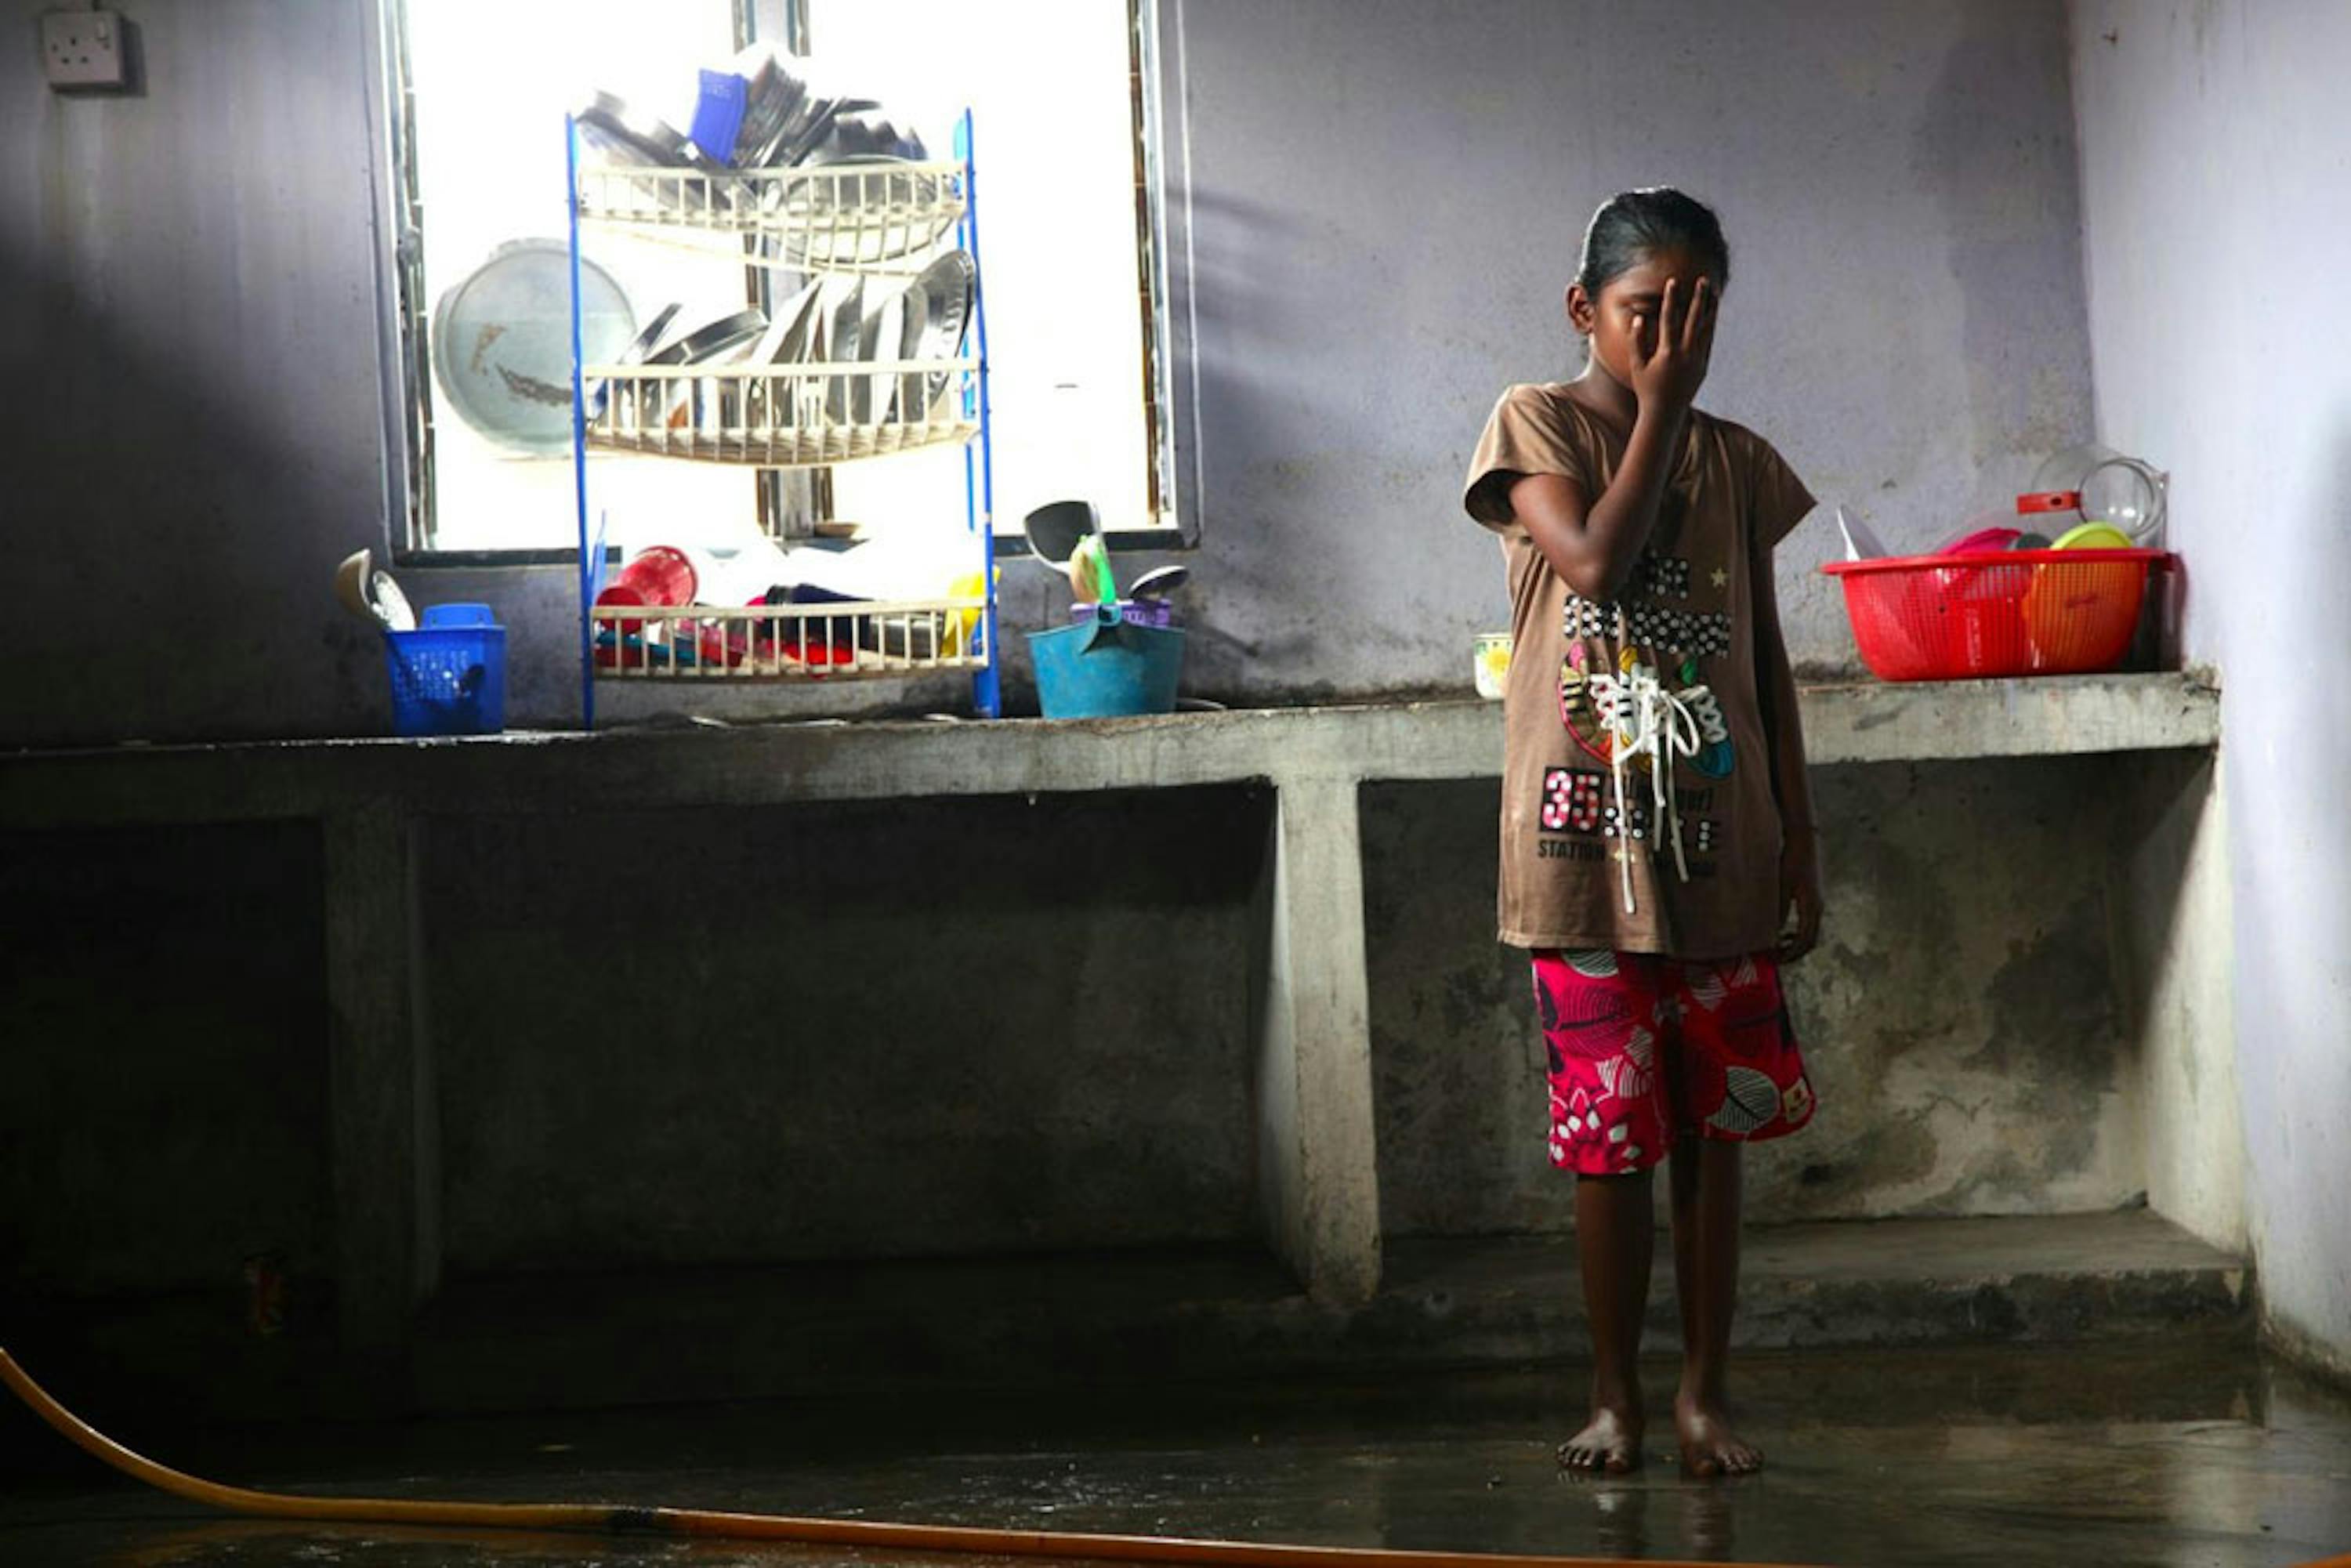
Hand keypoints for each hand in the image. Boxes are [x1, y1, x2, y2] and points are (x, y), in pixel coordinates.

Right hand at [1628, 277, 1716, 411]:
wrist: (1665, 413)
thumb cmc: (1646, 389)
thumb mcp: (1637, 366)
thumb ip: (1636, 341)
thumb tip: (1639, 318)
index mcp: (1668, 353)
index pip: (1670, 319)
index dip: (1671, 298)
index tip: (1673, 281)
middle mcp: (1686, 355)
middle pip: (1695, 320)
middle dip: (1699, 298)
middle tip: (1704, 280)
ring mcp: (1697, 360)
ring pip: (1707, 329)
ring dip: (1711, 310)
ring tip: (1715, 293)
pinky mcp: (1703, 366)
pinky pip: (1709, 342)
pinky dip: (1711, 327)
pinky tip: (1712, 316)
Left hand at [1776, 825, 1822, 963]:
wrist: (1805, 838)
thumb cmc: (1793, 859)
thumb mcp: (1782, 886)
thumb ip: (1779, 910)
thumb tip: (1773, 933)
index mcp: (1812, 907)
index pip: (1806, 941)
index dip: (1792, 954)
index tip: (1777, 960)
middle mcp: (1819, 907)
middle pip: (1811, 940)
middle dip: (1795, 952)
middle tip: (1777, 958)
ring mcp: (1819, 901)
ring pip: (1811, 931)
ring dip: (1797, 942)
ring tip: (1779, 946)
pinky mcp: (1814, 895)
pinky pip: (1809, 921)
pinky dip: (1798, 930)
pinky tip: (1784, 929)